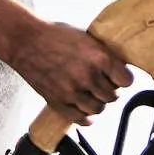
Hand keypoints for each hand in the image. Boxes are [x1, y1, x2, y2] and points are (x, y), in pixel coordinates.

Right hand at [9, 22, 133, 124]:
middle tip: (103, 84)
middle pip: (113, 96)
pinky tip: (84, 108)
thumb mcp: (87, 38)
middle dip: (110, 91)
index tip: (119, 78)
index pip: (127, 81)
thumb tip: (119, 67)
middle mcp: (88, 76)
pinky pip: (81, 119)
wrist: (26, 41)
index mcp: (100, 57)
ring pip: (99, 109)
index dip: (124, 79)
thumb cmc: (55, 36)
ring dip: (98, 103)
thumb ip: (103, 54)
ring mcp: (73, 91)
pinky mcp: (58, 102)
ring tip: (92, 94)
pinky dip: (86, 116)